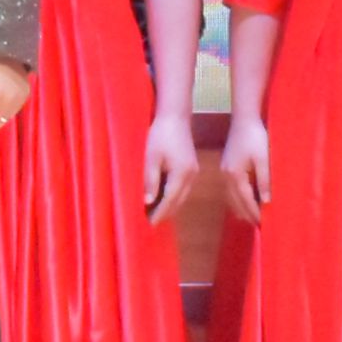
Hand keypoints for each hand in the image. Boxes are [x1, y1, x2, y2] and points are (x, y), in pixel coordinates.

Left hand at [136, 106, 198, 224]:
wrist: (175, 116)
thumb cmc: (160, 134)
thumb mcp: (150, 156)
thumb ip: (150, 180)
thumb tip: (148, 202)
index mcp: (182, 174)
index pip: (170, 201)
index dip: (160, 214)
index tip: (149, 225)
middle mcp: (191, 176)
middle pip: (178, 202)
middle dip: (165, 213)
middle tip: (149, 222)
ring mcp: (194, 172)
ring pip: (182, 196)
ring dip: (169, 205)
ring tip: (153, 213)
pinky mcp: (192, 168)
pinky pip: (182, 189)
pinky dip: (173, 196)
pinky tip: (162, 197)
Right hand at [219, 111, 273, 223]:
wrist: (244, 119)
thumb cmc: (256, 138)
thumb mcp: (264, 159)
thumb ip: (264, 182)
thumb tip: (266, 203)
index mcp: (234, 175)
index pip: (245, 201)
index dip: (255, 214)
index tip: (264, 226)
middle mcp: (226, 176)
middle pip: (236, 203)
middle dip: (248, 215)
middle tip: (261, 226)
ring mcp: (224, 172)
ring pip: (232, 198)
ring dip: (243, 208)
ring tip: (256, 218)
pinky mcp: (226, 168)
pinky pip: (231, 191)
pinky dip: (239, 200)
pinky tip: (248, 202)